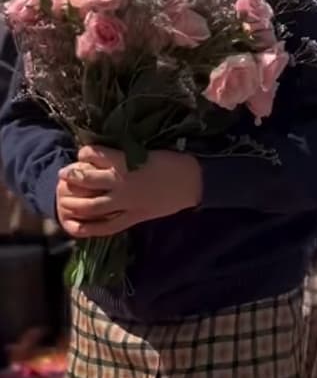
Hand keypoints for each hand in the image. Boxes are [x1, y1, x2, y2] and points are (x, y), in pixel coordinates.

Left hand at [56, 146, 201, 238]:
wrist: (192, 182)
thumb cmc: (171, 161)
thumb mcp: (146, 150)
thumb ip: (123, 154)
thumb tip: (101, 154)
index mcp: (126, 162)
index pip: (94, 155)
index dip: (84, 153)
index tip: (82, 153)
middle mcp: (121, 182)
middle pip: (86, 180)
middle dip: (71, 176)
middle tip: (63, 175)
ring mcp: (126, 203)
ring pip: (91, 205)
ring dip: (73, 202)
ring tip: (64, 199)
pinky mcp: (133, 218)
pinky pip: (107, 226)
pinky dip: (89, 228)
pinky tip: (76, 226)